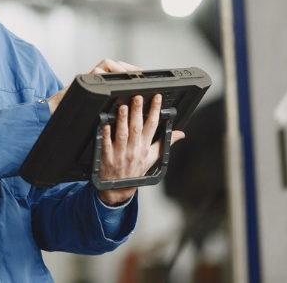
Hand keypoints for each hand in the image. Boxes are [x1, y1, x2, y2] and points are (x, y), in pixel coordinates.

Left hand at [46, 59, 184, 205]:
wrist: (119, 189)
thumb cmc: (135, 171)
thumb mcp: (153, 159)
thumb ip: (165, 143)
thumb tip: (180, 133)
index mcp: (146, 147)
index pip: (153, 126)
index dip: (155, 111)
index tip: (157, 98)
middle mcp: (134, 149)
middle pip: (137, 127)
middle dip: (138, 111)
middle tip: (138, 97)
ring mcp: (120, 153)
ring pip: (122, 134)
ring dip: (123, 120)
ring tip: (123, 107)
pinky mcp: (107, 157)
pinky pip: (107, 144)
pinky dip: (106, 134)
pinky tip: (105, 123)